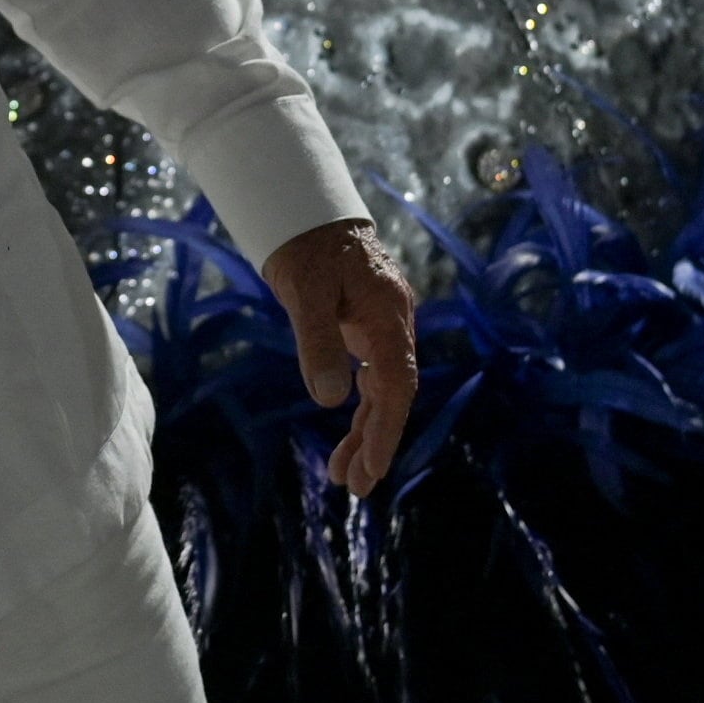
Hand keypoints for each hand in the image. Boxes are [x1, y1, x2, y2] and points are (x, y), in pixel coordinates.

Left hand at [262, 218, 420, 497]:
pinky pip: (372, 377)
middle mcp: (394, 325)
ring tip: (344, 475)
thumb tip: (329, 401)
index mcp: (389, 316)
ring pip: (382, 391)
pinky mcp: (368, 329)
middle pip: (393, 395)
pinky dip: (361, 408)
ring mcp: (383, 328)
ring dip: (366, 432)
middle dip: (377, 442)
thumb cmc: (307, 250)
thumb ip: (318, 343)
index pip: (397, 385)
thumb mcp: (306, 293)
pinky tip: (350, 433)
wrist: (309, 216)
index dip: (387, 429)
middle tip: (357, 486)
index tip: (371, 467)